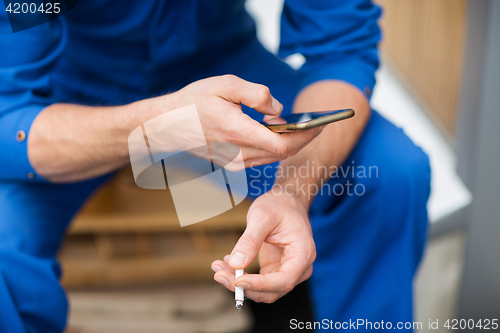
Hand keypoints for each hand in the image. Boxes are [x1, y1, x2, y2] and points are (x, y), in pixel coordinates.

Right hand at [144, 75, 321, 168]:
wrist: (167, 125)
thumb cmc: (194, 102)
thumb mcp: (226, 85)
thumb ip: (257, 94)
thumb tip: (279, 109)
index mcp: (237, 132)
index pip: (282, 145)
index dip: (305, 136)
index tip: (320, 124)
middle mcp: (238, 153)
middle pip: (282, 153)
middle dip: (303, 138)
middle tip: (318, 123)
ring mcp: (235, 162)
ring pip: (273, 157)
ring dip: (290, 143)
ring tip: (302, 125)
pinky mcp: (233, 164)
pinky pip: (262, 158)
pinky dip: (276, 146)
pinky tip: (277, 131)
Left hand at [211, 191, 315, 302]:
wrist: (286, 201)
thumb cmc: (279, 205)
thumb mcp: (262, 217)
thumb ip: (250, 241)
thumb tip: (235, 264)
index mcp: (303, 254)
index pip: (284, 280)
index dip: (260, 285)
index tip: (237, 281)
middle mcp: (299, 267)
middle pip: (272, 290)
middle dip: (244, 286)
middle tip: (219, 274)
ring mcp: (288, 271)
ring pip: (263, 290)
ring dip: (239, 284)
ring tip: (218, 267)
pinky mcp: (276, 270)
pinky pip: (258, 282)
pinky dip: (241, 277)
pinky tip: (226, 264)